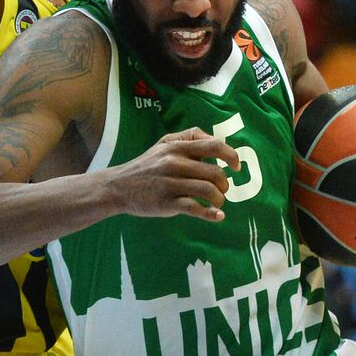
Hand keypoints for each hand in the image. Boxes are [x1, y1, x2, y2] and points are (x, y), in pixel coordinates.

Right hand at [107, 128, 240, 221]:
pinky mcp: (166, 202)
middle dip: (224, 184)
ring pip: (208, 190)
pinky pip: (195, 208)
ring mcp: (170, 183)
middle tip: (222, 190)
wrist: (118, 186)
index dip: (231, 155)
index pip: (213, 146)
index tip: (237, 166)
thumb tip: (217, 143)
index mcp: (176, 146)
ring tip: (217, 202)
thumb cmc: (146, 165)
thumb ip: (189, 138)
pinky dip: (211, 214)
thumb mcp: (164, 144)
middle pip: (214, 172)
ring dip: (219, 199)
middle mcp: (174, 162)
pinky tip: (217, 216)